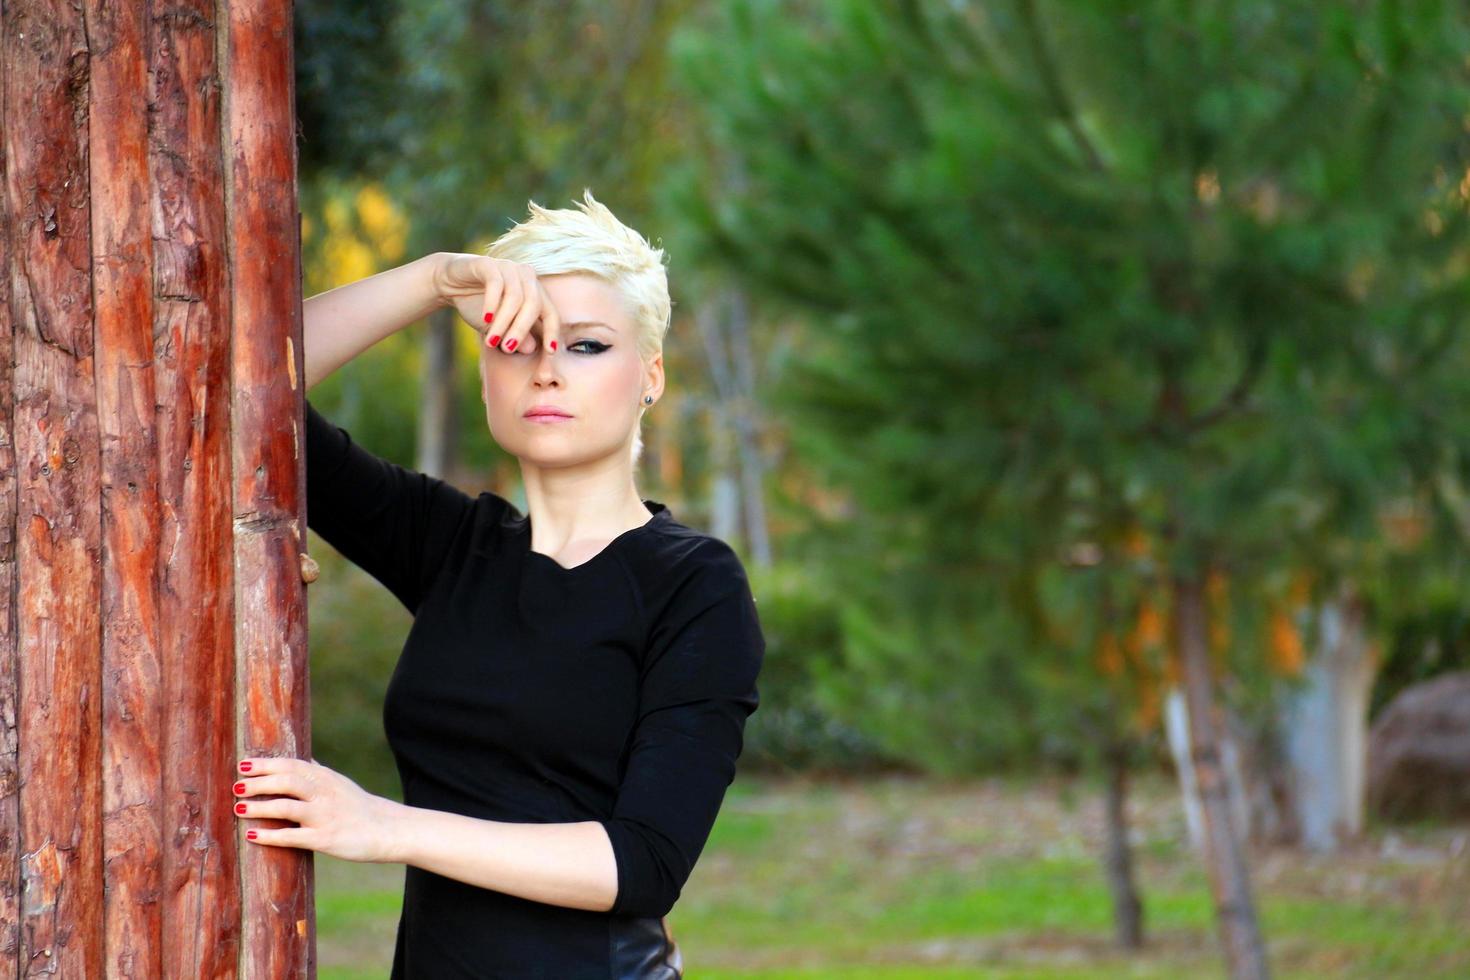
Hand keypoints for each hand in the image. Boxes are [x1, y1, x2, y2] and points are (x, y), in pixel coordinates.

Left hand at [233, 756, 403, 863]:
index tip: (243, 764)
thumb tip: (305, 759)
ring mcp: (325, 816)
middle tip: (236, 786)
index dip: (266, 764)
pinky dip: (270, 836)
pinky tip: (252, 836)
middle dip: (259, 783)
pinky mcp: (325, 839)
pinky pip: (293, 837)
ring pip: (287, 807)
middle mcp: (325, 793)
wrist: (388, 830)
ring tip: (238, 808)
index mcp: (326, 778)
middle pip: (287, 781)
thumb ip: (320, 773)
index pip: (292, 764)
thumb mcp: (341, 784)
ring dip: (260, 807)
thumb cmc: (360, 807)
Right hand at [432, 252, 561, 356]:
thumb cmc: (478, 305)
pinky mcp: (488, 264)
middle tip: (507, 348)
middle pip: (534, 304)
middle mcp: (525, 276)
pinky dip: (492, 304)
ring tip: (492, 340)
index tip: (550, 351)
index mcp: (534, 291)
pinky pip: (496, 284)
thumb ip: (516, 337)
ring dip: (503, 322)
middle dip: (521, 330)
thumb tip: (532, 349)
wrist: (449, 284)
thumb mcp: (499, 327)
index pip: (550, 313)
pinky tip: (486, 319)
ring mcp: (508, 267)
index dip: (552, 332)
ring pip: (515, 297)